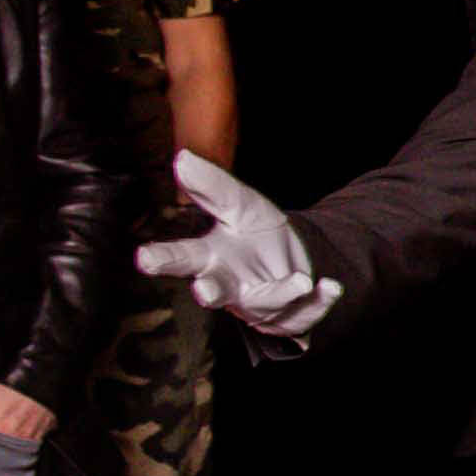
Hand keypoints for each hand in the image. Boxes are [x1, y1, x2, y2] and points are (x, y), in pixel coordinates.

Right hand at [136, 149, 325, 334]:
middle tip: (205, 291)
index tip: (144, 258)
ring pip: (265, 304)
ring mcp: (259, 304)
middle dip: (210, 291)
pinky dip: (320, 301)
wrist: (295, 262)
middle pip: (214, 290)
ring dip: (280, 294)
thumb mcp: (241, 205)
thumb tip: (183, 159)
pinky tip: (331, 287)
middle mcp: (230, 286)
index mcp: (210, 258)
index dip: (162, 259)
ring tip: (300, 281)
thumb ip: (213, 186)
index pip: (182, 257)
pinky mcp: (290, 316)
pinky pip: (306, 312)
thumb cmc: (256, 235)